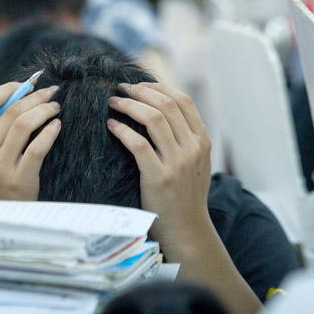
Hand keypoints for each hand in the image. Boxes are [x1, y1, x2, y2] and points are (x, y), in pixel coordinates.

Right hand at [0, 83, 61, 200]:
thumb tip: (18, 100)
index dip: (8, 88)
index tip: (26, 85)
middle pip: (11, 110)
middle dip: (35, 96)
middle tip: (51, 93)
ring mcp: (0, 166)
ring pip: (24, 124)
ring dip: (44, 110)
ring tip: (56, 108)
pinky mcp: (19, 179)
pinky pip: (38, 147)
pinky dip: (50, 132)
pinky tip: (57, 126)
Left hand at [106, 82, 212, 239]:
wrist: (187, 229)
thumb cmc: (185, 194)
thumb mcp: (196, 162)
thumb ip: (185, 138)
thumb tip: (161, 109)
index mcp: (202, 141)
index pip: (183, 101)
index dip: (159, 87)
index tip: (140, 84)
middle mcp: (193, 148)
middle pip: (166, 105)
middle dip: (140, 92)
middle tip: (121, 89)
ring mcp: (177, 163)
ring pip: (153, 119)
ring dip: (129, 105)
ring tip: (113, 102)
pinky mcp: (159, 177)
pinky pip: (138, 144)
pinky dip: (122, 130)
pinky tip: (111, 125)